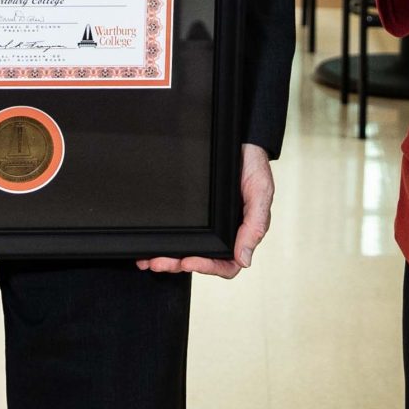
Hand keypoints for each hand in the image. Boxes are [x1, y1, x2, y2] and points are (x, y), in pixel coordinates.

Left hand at [139, 144, 272, 277]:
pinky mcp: (194, 212)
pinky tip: (148, 242)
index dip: (207, 267)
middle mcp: (224, 233)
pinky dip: (163, 238)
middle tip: (158, 262)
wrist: (242, 141)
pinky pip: (179, 229)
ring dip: (167, 257)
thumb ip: (254, 226)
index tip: (189, 262)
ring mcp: (208, 223)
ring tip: (147, 259)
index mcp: (242, 234)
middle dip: (177, 264)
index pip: (226, 264)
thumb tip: (244, 260)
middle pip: (201, 259)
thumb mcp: (260, 194)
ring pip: (187, 248)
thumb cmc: (254, 167)